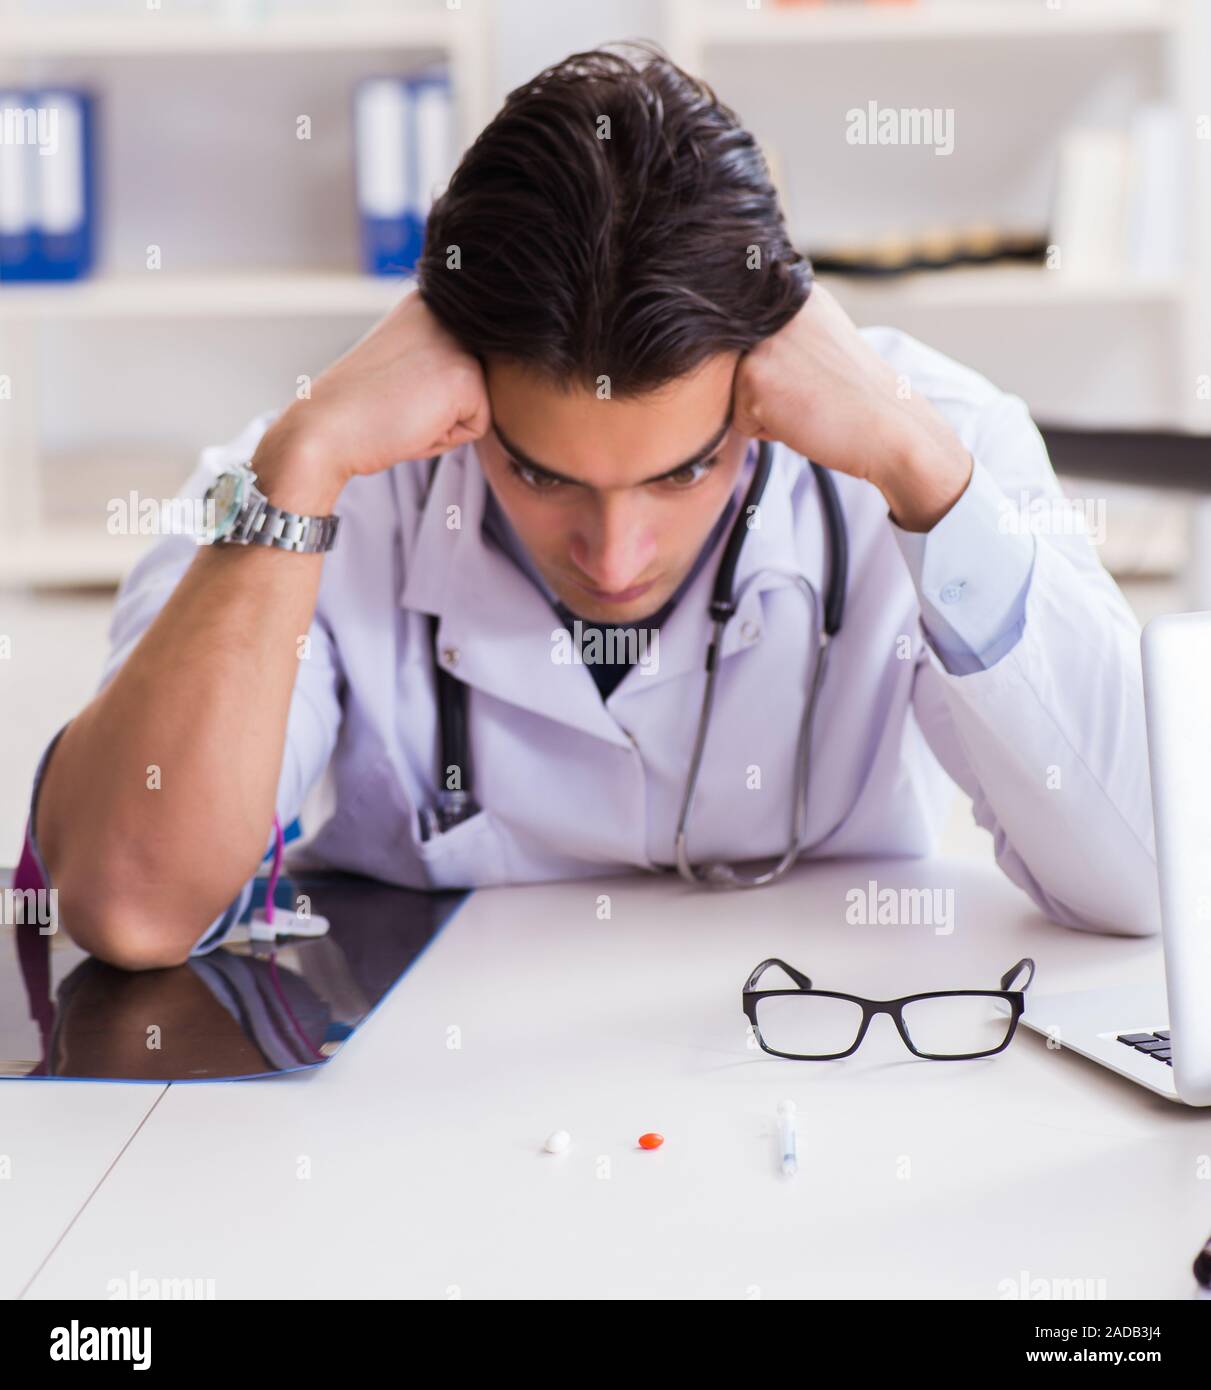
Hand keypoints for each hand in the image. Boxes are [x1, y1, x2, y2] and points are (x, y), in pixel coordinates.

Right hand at [255, 291, 491, 509]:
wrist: (324, 429)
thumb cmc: (358, 409)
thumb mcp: (402, 362)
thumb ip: (437, 355)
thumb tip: (481, 370)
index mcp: (430, 301)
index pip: (464, 361)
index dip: (430, 390)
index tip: (392, 387)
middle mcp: (447, 310)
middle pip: (477, 381)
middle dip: (444, 405)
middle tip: (397, 402)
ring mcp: (458, 340)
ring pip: (480, 403)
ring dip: (446, 421)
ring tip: (404, 411)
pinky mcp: (466, 375)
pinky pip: (479, 426)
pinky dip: (447, 438)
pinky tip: (412, 422)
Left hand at [732, 283, 972, 530]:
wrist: (891, 427)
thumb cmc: (859, 396)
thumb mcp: (822, 339)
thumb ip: (782, 330)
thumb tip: (732, 333)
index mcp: (793, 292)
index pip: (750, 342)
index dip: (780, 371)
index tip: (814, 375)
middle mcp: (773, 308)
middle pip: (738, 369)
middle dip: (770, 390)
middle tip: (815, 391)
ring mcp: (761, 341)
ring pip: (737, 395)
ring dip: (768, 411)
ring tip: (810, 403)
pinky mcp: (752, 378)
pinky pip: (740, 421)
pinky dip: (769, 432)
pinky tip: (805, 418)